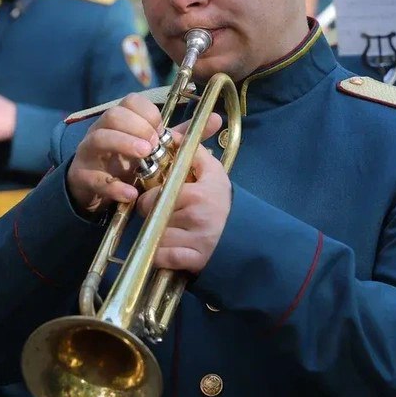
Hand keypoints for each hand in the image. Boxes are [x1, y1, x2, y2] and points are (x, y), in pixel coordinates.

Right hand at [65, 92, 221, 215]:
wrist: (97, 190)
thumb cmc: (129, 162)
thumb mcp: (157, 148)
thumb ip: (182, 135)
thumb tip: (216, 118)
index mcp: (121, 120)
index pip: (130, 102)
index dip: (147, 113)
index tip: (161, 128)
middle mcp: (102, 131)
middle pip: (113, 115)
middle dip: (136, 127)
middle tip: (154, 145)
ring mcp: (89, 153)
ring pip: (98, 138)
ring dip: (123, 144)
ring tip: (144, 157)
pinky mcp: (83, 177)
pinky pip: (93, 178)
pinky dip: (113, 185)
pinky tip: (131, 192)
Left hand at [136, 138, 231, 273]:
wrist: (245, 235)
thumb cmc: (223, 201)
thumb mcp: (213, 172)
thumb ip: (193, 152)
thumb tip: (172, 135)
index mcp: (196, 193)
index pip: (154, 196)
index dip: (150, 198)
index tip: (155, 199)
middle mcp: (195, 216)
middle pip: (153, 218)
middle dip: (153, 217)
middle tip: (161, 216)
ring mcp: (196, 241)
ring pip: (156, 238)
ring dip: (157, 237)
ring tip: (168, 232)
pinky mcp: (195, 261)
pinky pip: (163, 258)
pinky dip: (160, 256)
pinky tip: (168, 250)